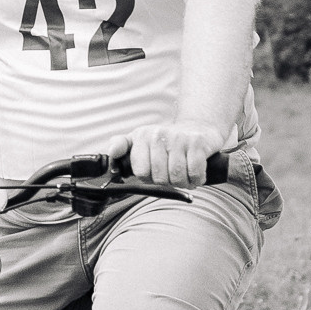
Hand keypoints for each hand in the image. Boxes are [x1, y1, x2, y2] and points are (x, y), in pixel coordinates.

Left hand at [110, 122, 229, 186]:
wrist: (198, 127)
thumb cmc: (166, 141)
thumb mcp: (140, 140)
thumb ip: (121, 146)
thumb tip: (111, 152)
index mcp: (142, 136)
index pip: (141, 172)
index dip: (149, 178)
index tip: (154, 171)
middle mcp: (159, 134)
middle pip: (160, 178)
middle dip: (167, 182)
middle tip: (172, 173)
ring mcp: (179, 138)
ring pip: (177, 178)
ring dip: (183, 182)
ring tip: (184, 173)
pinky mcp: (197, 143)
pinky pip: (195, 174)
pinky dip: (197, 178)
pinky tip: (195, 171)